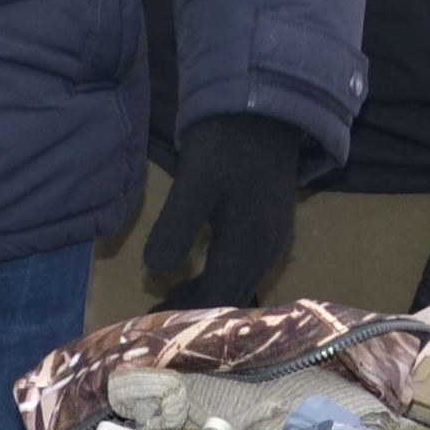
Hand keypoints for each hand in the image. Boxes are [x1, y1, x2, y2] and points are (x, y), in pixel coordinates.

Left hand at [140, 112, 302, 307]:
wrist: (265, 109)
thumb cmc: (227, 144)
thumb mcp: (194, 182)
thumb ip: (176, 228)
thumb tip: (154, 271)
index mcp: (249, 245)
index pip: (217, 297)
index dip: (187, 313)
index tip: (155, 319)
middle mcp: (268, 251)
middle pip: (232, 297)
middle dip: (197, 310)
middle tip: (159, 315)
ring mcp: (274, 240)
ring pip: (242, 285)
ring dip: (209, 296)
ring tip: (172, 299)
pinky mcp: (272, 228)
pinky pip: (248, 269)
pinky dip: (222, 279)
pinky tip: (200, 272)